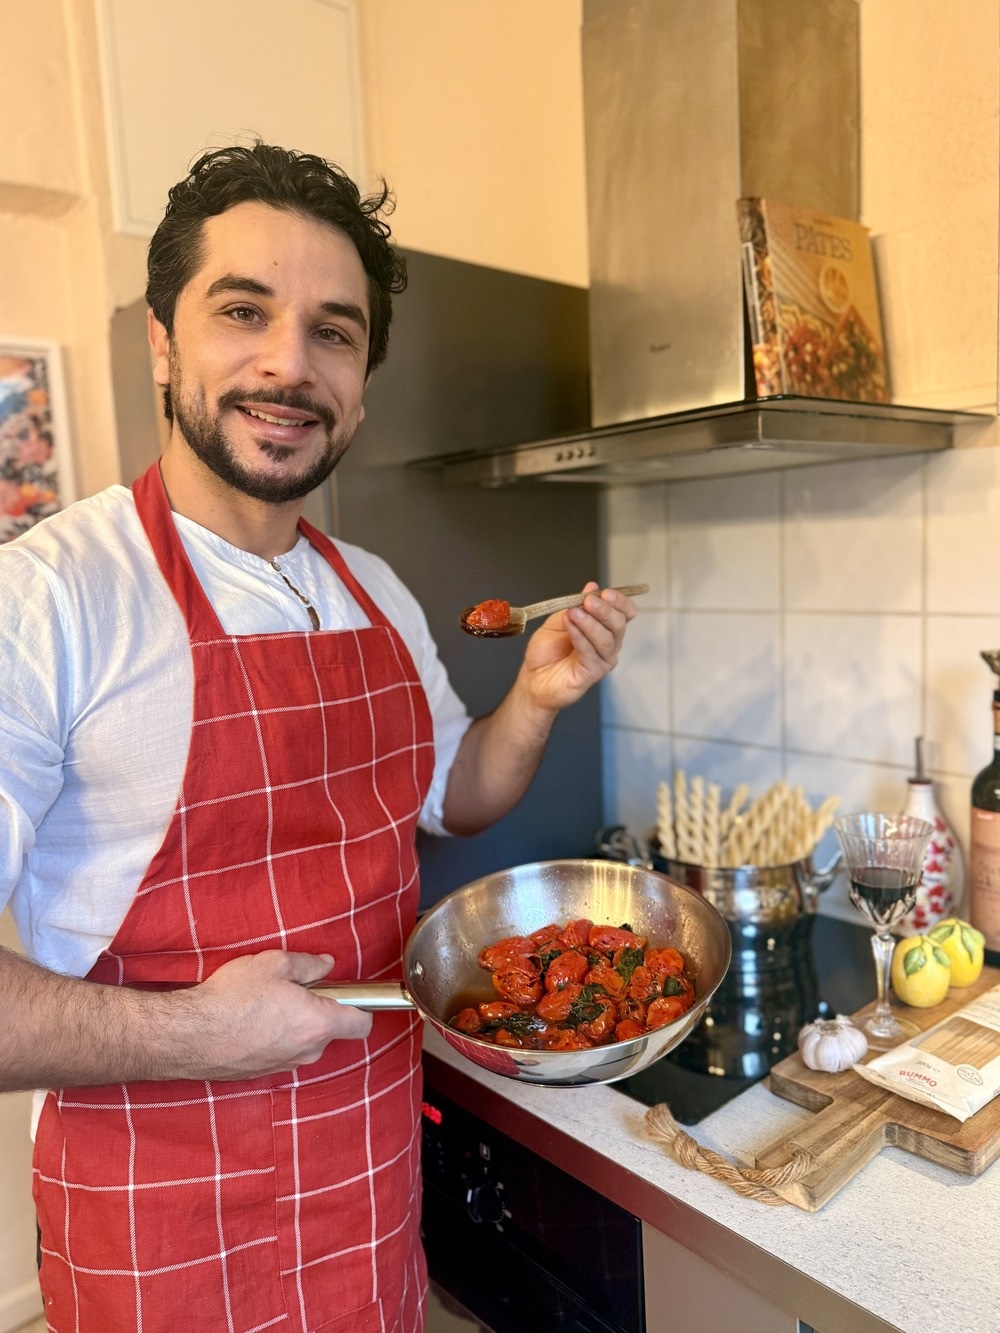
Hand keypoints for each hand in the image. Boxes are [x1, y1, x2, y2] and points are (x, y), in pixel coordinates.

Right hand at [180, 950, 373, 1080]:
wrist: (189, 1035)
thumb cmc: (232, 997)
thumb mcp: (274, 964)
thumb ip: (309, 965)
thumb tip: (327, 965)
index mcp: (318, 1023)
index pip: (362, 1025)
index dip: (360, 1008)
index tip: (347, 995)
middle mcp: (307, 1051)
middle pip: (330, 1031)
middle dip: (318, 1011)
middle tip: (292, 990)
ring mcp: (285, 1066)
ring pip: (303, 1042)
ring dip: (293, 1025)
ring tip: (265, 1005)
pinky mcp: (262, 1074)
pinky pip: (280, 1052)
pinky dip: (273, 1039)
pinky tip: (250, 1022)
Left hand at [520, 581, 638, 711]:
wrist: (533, 677)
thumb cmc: (546, 652)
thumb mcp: (559, 620)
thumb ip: (576, 605)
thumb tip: (592, 587)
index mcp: (604, 628)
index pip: (624, 613)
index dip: (619, 602)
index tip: (606, 593)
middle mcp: (608, 644)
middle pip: (618, 625)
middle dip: (604, 610)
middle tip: (588, 601)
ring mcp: (602, 660)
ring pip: (606, 639)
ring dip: (589, 623)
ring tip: (574, 612)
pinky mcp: (592, 673)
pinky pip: (590, 653)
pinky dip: (579, 636)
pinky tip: (570, 625)